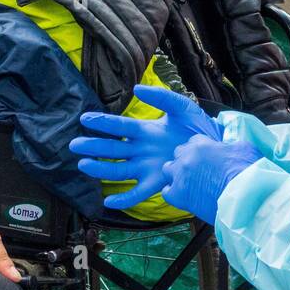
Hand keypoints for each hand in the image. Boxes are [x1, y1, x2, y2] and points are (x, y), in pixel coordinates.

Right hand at [71, 85, 220, 209]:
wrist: (215, 147)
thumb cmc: (197, 126)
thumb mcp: (181, 106)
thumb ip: (160, 96)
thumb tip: (136, 88)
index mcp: (146, 131)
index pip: (120, 127)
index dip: (103, 123)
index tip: (85, 119)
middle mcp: (142, 150)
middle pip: (113, 149)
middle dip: (94, 146)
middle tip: (74, 144)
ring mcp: (147, 167)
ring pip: (119, 170)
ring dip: (101, 169)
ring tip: (84, 165)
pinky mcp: (157, 182)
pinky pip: (137, 193)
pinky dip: (123, 199)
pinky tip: (108, 201)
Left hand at [160, 136, 261, 223]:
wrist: (245, 198)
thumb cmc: (248, 173)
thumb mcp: (243, 148)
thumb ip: (230, 144)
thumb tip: (227, 146)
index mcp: (202, 144)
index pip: (193, 141)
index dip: (201, 150)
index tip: (207, 158)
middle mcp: (187, 157)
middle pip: (179, 153)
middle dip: (187, 160)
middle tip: (199, 170)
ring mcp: (181, 176)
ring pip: (168, 170)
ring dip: (177, 174)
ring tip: (189, 183)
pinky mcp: (179, 195)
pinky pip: (166, 191)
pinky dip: (174, 193)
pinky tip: (184, 195)